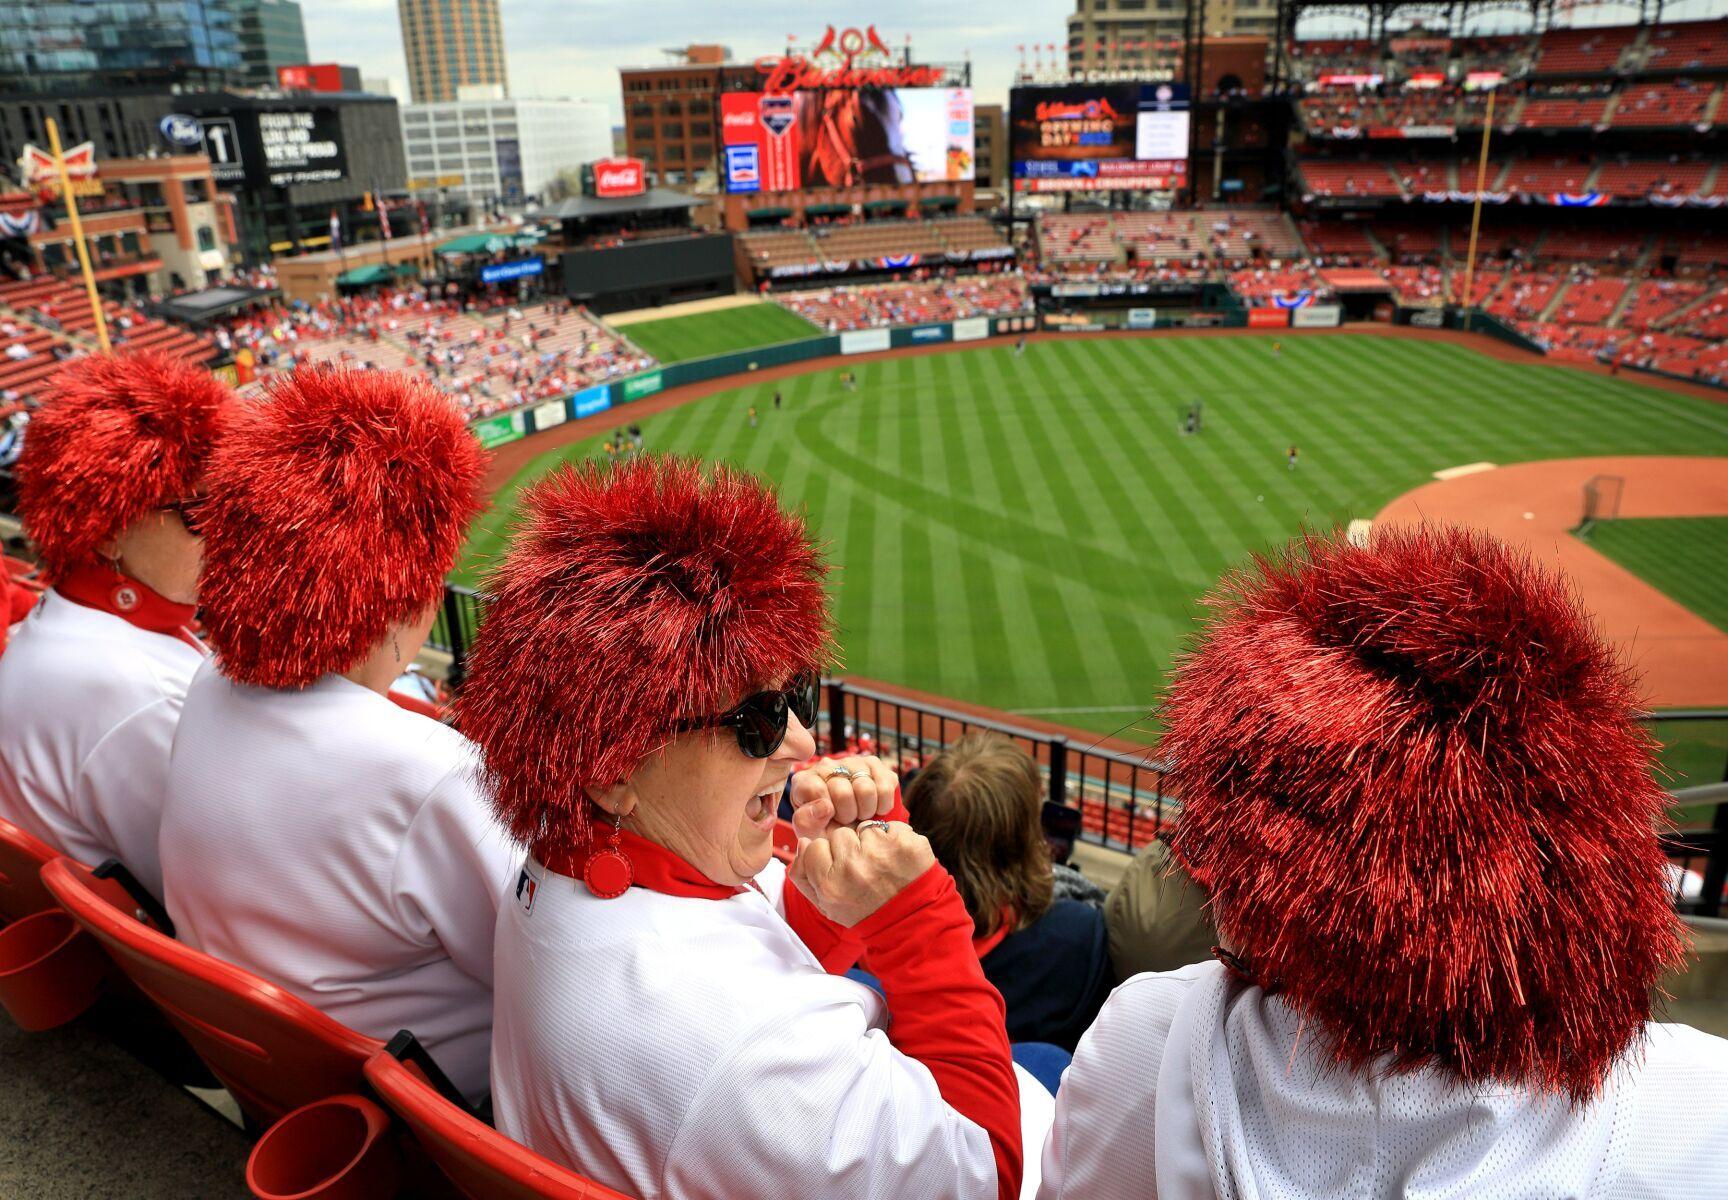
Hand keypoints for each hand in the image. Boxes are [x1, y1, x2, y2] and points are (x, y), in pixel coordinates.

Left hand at [788, 755, 897, 837]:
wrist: (852, 832)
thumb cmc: (827, 830)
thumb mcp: (810, 832)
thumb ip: (806, 821)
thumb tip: (826, 806)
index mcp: (805, 780)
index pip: (816, 789)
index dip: (826, 812)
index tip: (828, 819)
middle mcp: (828, 765)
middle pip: (843, 792)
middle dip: (847, 814)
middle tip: (846, 819)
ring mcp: (853, 763)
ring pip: (866, 789)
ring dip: (865, 811)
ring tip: (859, 814)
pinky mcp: (876, 766)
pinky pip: (885, 788)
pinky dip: (882, 806)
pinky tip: (874, 808)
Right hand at [789, 822, 935, 927]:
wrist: (911, 921)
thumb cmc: (865, 910)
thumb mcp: (826, 904)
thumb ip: (803, 874)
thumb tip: (803, 842)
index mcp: (830, 884)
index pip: (814, 846)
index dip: (828, 856)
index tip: (841, 871)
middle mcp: (853, 867)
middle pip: (840, 834)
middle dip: (850, 847)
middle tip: (864, 870)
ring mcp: (881, 852)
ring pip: (866, 828)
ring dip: (873, 842)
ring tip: (882, 866)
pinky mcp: (906, 843)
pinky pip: (893, 826)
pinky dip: (895, 839)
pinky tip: (899, 860)